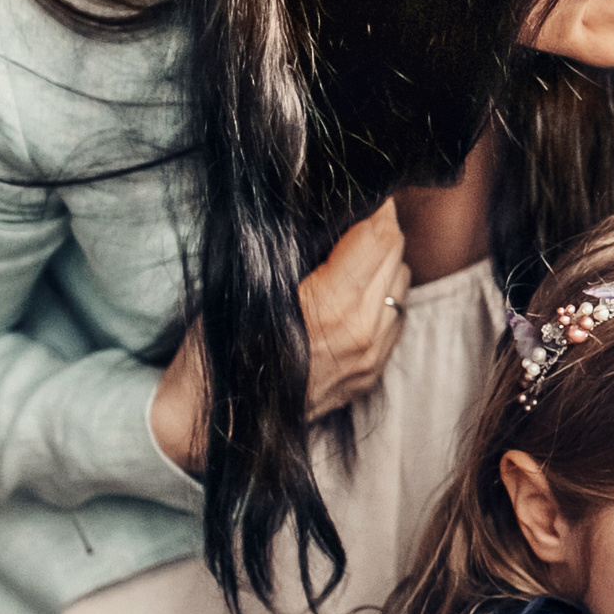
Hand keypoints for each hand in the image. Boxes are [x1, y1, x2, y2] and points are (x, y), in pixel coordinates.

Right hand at [150, 201, 411, 472]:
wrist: (212, 423)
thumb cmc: (217, 347)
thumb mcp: (250, 286)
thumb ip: (298, 249)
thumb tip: (331, 209)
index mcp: (330, 307)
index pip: (378, 237)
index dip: (374, 206)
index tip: (363, 190)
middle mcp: (360, 334)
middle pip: (395, 256)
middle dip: (379, 229)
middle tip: (354, 214)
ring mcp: (370, 359)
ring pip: (400, 285)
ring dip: (383, 264)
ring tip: (350, 253)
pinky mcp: (370, 375)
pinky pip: (395, 319)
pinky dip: (381, 297)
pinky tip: (352, 292)